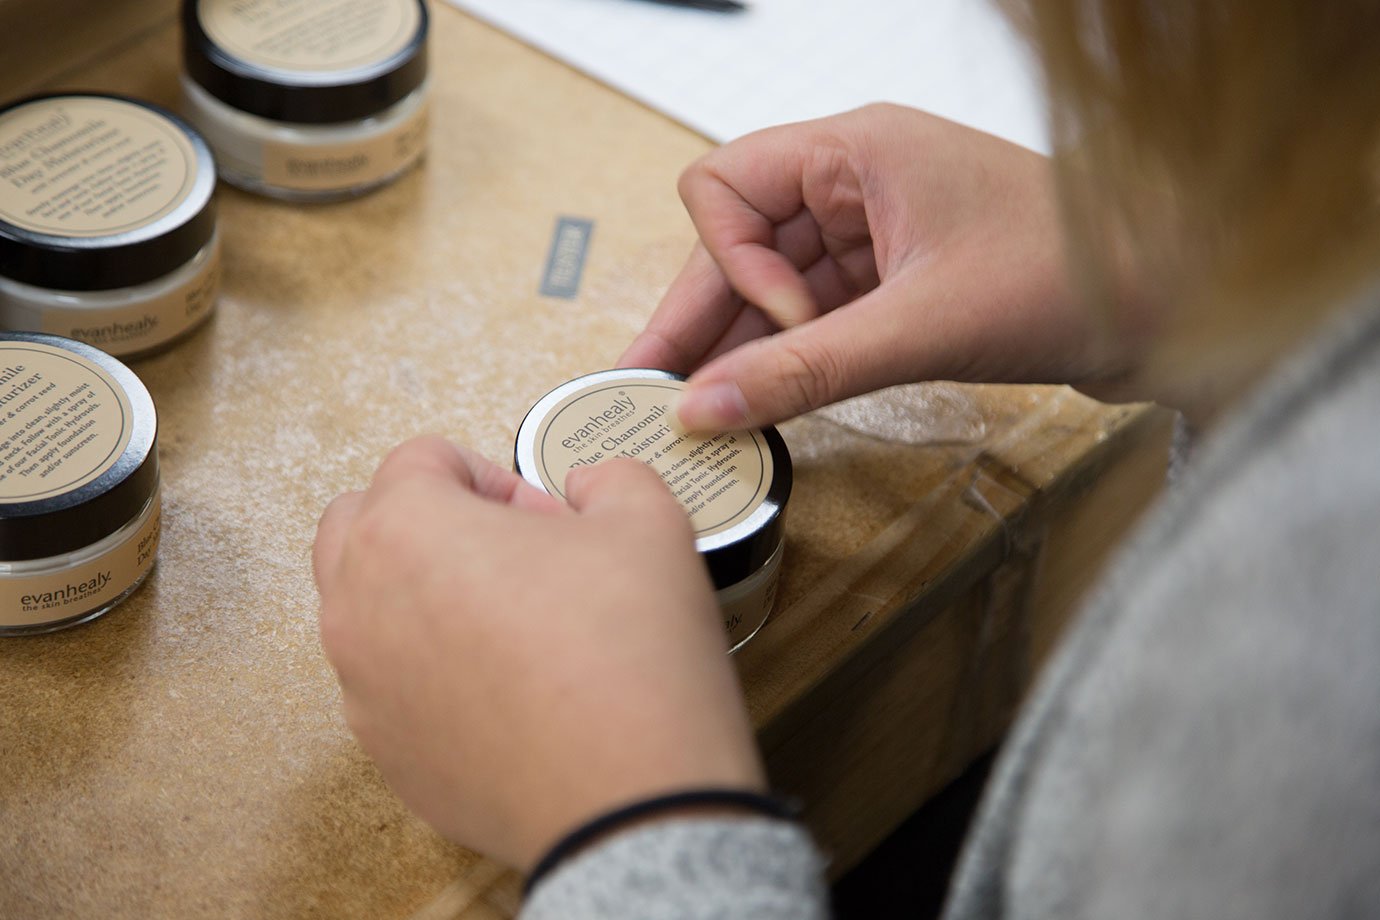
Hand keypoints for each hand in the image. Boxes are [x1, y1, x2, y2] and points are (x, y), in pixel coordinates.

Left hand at [314, 437, 764, 869]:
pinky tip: (510, 689)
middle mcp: (359, 605)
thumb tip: (590, 487)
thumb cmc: (629, 655)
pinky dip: (433, 670)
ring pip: (366, 609)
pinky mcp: (386, 752)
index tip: (545, 516)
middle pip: (359, 524)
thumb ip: (610, 478)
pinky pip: (391, 685)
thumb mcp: (648, 523)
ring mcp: (363, 687)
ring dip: (423, 594)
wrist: (630, 793)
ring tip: (511, 621)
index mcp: (405, 530)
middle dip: (428, 520)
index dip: (496, 475)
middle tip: (508, 550)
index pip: (422, 460)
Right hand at [620, 103, 1144, 429]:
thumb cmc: (1075, 272)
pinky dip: (787, 360)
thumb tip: (708, 407)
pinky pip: (815, 317)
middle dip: (699, 317)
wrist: (1173, 302)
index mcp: (857, 151)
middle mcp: (856, 183)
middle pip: (739, 244)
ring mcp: (875, 235)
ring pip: (772, 287)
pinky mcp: (897, 283)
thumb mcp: (921, 326)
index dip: (730, 262)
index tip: (779, 325)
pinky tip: (760, 404)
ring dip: (739, 347)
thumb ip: (805, 371)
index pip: (728, 185)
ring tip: (693, 413)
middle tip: (646, 388)